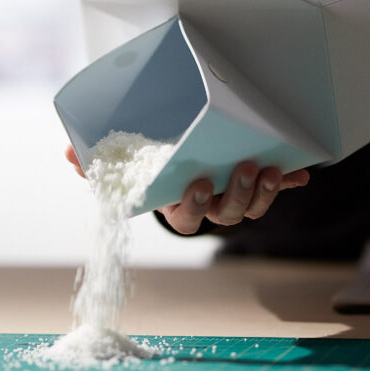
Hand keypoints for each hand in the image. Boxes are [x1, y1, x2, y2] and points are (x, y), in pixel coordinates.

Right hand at [64, 145, 308, 233]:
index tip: (197, 182)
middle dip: (236, 194)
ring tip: (268, 168)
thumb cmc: (152, 170)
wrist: (176, 168)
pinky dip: (286, 183)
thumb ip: (98, 163)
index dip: (194, 203)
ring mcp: (231, 199)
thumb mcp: (124, 167)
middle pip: (226, 214)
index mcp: (177, 207)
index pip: (186, 216)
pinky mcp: (251, 186)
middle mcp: (208, 208)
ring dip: (263, 190)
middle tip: (242, 168)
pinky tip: (301, 174)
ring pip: (250, 207)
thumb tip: (67, 154)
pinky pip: (272, 189)